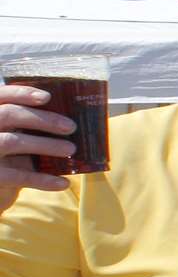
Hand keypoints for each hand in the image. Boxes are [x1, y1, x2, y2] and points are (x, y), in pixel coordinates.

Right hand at [0, 84, 78, 207]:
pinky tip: (64, 183)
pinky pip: (17, 176)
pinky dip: (43, 180)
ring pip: (12, 141)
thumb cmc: (7, 160)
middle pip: (9, 115)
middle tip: (71, 127)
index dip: (21, 93)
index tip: (47, 97)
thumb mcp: (13, 137)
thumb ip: (27, 126)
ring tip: (71, 150)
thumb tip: (68, 119)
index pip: (1, 96)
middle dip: (43, 119)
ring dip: (46, 145)